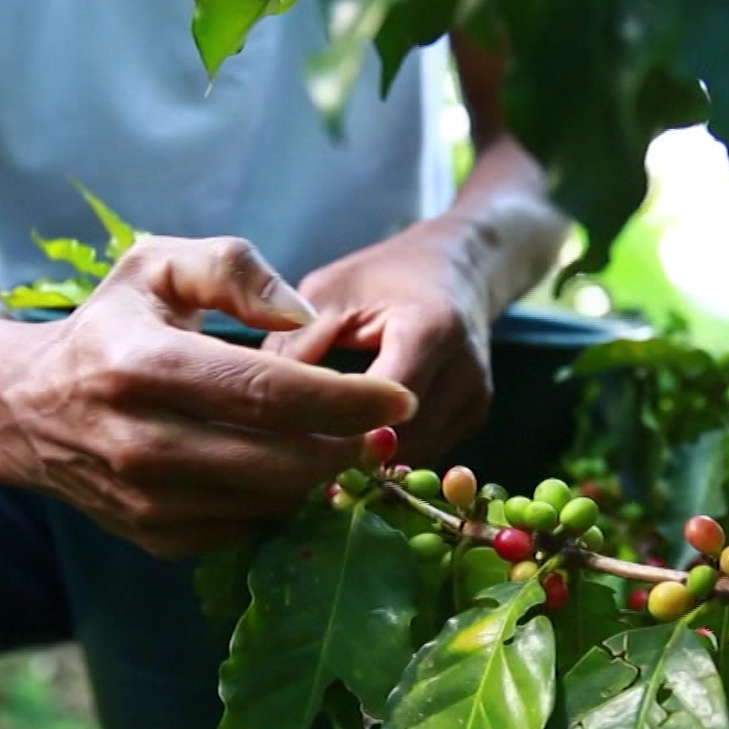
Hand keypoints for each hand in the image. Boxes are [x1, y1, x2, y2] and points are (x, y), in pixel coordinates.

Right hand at [0, 236, 416, 556]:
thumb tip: (306, 316)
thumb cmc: (111, 325)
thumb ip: (235, 269)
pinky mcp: (154, 537)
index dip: (347, 401)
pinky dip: (281, 502)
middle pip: (281, 461)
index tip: (399, 401)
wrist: (24, 406)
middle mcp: (143, 442)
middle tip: (381, 429)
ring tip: (338, 442)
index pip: (270, 394)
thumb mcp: (159, 266)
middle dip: (347, 448)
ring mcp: (146, 500)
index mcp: (146, 366)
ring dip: (319, 477)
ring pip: (271, 501)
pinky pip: (247, 528)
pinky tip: (288, 468)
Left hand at [262, 220, 493, 466]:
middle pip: (400, 440)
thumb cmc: (384, 274)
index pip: (382, 406)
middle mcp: (464, 372)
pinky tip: (353, 441)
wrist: (457, 268)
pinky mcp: (474, 417)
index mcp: (429, 330)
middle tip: (293, 459)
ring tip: (319, 452)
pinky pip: (426, 451)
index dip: (336, 429)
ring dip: (369, 459)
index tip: (289, 441)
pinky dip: (389, 453)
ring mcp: (475, 399)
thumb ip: (294, 346)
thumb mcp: (329, 293)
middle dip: (348, 453)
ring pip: (413, 456)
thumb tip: (252, 405)